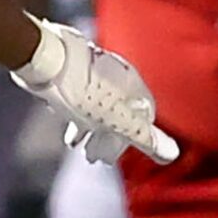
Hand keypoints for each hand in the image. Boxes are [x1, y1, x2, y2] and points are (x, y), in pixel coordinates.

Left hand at [12, 19, 180, 165]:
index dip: (134, 137)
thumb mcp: (117, 120)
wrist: (45, 59)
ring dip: (90, 130)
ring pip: (97, 106)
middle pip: (119, 112)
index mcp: (131, 83)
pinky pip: (80, 98)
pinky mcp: (72, 70)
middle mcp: (116, 74)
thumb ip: (144, 138)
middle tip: (94, 157)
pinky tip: (65, 125)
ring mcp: (93, 71)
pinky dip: (76, 117)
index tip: (117, 154)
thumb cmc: (82, 90)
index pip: (144, 115)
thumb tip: (173, 154)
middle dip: (107, 138)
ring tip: (77, 146)